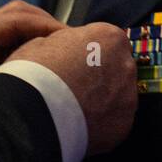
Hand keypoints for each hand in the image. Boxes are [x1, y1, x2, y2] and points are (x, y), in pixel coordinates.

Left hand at [0, 0, 63, 112]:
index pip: (16, 19)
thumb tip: (55, 58)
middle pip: (18, 16)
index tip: (72, 40)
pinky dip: (37, 51)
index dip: (47, 26)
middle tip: (73, 45)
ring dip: (43, 38)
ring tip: (67, 54)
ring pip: (20, 29)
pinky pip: (16, 47)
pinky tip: (53, 65)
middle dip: (47, 27)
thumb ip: (21, 73)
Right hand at [7, 22, 136, 154]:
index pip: (106, 40)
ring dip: (102, 99)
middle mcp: (125, 64)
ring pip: (118, 95)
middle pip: (116, 67)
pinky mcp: (123, 124)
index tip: (75, 62)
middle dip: (99, 76)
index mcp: (108, 37)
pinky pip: (114, 120)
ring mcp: (127, 96)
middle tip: (73, 86)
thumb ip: (66, 43)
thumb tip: (66, 51)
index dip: (88, 52)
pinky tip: (79, 123)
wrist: (33, 113)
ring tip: (74, 108)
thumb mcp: (43, 41)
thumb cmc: (34, 75)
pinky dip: (100, 122)